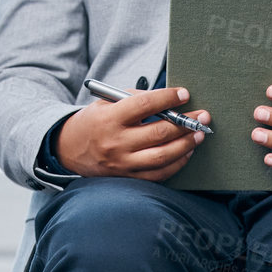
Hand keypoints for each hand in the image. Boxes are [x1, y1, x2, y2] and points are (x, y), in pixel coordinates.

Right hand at [55, 87, 209, 180]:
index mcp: (110, 119)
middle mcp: (116, 143)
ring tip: (199, 134)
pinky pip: (158, 174)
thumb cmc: (94, 122)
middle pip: (158, 132)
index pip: (144, 105)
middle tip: (202, 116)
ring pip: (162, 156)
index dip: (167, 98)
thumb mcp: (106, 104)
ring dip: (185, 144)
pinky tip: (186, 153)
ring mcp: (123, 163)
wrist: (69, 150)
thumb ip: (133, 99)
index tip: (184, 94)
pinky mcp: (128, 178)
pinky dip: (176, 164)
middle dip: (185, 123)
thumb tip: (167, 101)